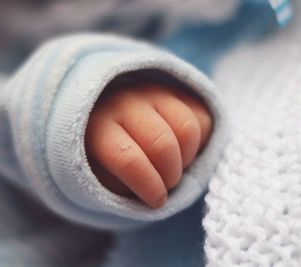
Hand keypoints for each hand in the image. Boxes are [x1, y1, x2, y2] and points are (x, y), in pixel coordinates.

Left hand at [85, 82, 211, 207]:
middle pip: (163, 145)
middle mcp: (126, 102)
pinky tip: (180, 149)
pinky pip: (202, 120)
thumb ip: (125, 187)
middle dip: (170, 175)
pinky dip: (198, 143)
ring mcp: (154, 92)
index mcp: (99, 127)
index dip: (148, 185)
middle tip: (165, 184)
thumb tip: (158, 193)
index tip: (156, 200)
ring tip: (173, 166)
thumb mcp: (102, 177)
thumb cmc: (106, 157)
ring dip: (186, 159)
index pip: (127, 158)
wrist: (111, 119)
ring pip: (187, 130)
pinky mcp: (178, 92)